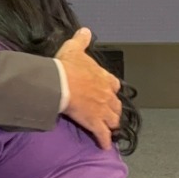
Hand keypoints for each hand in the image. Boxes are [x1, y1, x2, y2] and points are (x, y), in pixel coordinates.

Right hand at [56, 28, 120, 149]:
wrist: (62, 83)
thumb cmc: (68, 67)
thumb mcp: (75, 48)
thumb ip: (81, 40)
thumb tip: (85, 31)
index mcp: (104, 78)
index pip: (114, 84)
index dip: (112, 88)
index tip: (111, 91)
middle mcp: (107, 95)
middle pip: (116, 105)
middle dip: (114, 110)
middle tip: (111, 114)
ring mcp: (103, 110)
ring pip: (113, 120)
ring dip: (112, 124)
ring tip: (110, 129)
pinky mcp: (95, 123)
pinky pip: (103, 135)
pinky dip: (104, 141)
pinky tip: (105, 146)